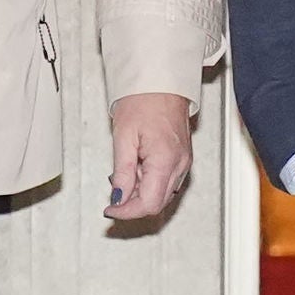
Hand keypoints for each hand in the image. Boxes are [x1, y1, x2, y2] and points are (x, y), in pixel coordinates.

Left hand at [106, 92, 193, 222]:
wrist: (161, 82)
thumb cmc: (143, 100)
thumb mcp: (123, 137)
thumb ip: (122, 172)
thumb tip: (118, 198)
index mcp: (165, 160)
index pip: (149, 203)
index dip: (127, 212)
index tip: (110, 209)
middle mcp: (180, 164)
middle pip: (158, 203)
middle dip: (133, 205)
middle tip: (113, 197)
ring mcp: (184, 161)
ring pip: (163, 194)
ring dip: (142, 194)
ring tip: (125, 175)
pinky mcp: (183, 158)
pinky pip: (168, 181)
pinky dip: (151, 184)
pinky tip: (138, 170)